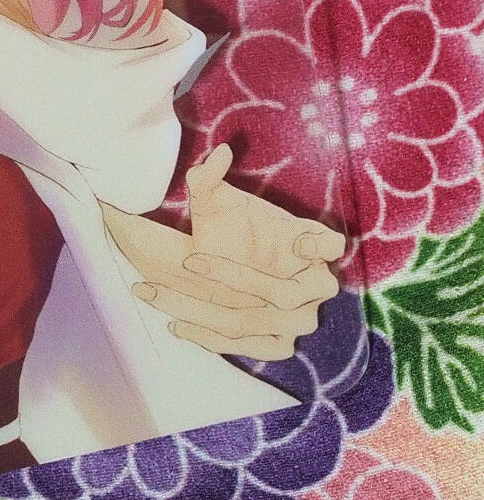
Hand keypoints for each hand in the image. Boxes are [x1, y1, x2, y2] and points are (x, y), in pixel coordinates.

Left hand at [103, 145, 344, 361]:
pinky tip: (178, 326)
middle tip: (189, 262)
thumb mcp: (215, 198)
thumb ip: (211, 176)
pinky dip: (217, 340)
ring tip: (168, 304)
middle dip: (237, 279)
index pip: (332, 244)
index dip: (319, 245)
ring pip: (266, 322)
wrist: (222, 254)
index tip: (294, 239)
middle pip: (287, 292)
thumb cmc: (231, 220)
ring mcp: (301, 317)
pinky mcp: (280, 340)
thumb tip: (220, 152)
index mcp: (310, 242)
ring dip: (216, 315)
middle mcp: (313, 283)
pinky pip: (257, 347)